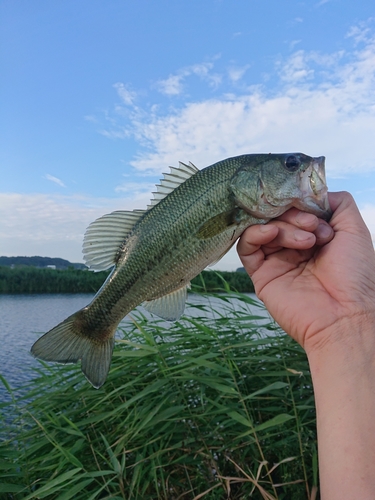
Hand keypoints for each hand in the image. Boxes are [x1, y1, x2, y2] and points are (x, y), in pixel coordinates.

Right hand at [237, 191, 374, 352]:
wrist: (345, 315)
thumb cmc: (355, 276)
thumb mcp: (354, 229)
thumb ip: (338, 203)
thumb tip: (313, 191)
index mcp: (314, 237)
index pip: (296, 208)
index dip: (303, 205)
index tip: (318, 214)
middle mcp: (293, 247)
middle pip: (278, 215)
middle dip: (295, 215)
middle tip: (313, 227)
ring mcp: (276, 260)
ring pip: (263, 226)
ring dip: (282, 226)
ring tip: (306, 241)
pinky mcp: (260, 274)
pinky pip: (246, 246)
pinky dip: (256, 233)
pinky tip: (272, 234)